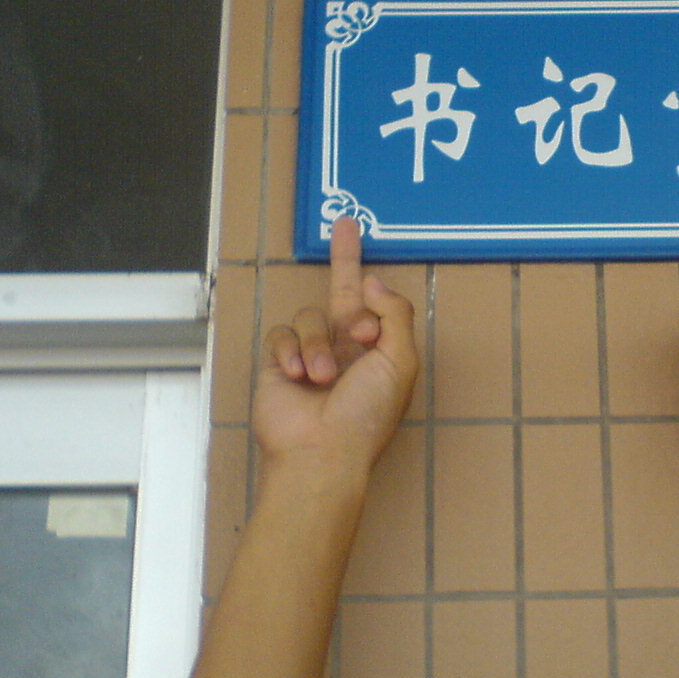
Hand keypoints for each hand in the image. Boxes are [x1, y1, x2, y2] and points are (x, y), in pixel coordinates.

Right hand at [253, 216, 418, 481]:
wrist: (321, 453)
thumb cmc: (367, 414)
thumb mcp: (399, 361)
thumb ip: (393, 314)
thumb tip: (373, 281)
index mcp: (379, 349)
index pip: (375, 301)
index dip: (369, 271)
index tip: (360, 236)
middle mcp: (346, 348)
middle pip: (341, 292)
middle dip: (343, 258)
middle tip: (344, 224)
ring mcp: (312, 355)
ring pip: (310, 317)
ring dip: (318, 344)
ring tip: (324, 376)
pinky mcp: (279, 364)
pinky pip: (282, 335)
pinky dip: (291, 351)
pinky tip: (298, 375)